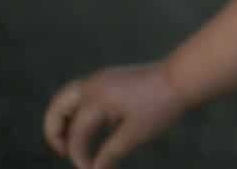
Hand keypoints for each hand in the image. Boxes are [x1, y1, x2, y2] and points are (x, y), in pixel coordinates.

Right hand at [43, 62, 186, 168]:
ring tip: (68, 141)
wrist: (182, 78)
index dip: (79, 157)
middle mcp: (93, 85)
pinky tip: (90, 127)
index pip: (77, 134)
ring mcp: (101, 79)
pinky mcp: (110, 78)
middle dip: (54, 129)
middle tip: (61, 151)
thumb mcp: (135, 134)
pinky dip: (77, 109)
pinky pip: (83, 93)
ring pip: (68, 96)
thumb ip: (110, 153)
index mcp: (97, 99)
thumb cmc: (160, 106)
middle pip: (59, 105)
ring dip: (63, 117)